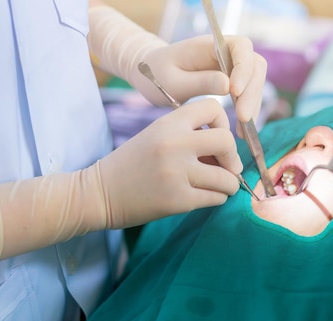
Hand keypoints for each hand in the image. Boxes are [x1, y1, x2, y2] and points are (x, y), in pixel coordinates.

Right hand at [95, 98, 242, 228]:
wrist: (99, 193)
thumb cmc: (132, 164)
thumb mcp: (156, 136)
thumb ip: (189, 135)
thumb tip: (230, 150)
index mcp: (168, 124)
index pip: (214, 107)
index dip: (223, 123)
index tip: (217, 139)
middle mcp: (174, 145)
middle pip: (227, 141)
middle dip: (233, 157)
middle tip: (227, 167)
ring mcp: (177, 173)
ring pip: (228, 177)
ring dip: (229, 183)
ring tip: (220, 186)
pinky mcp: (178, 200)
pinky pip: (217, 198)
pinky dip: (218, 198)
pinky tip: (206, 196)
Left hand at [134, 35, 266, 125]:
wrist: (151, 75)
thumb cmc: (157, 74)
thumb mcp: (172, 81)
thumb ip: (199, 82)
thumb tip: (228, 85)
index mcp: (210, 44)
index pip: (241, 47)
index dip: (243, 68)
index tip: (234, 92)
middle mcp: (226, 53)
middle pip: (254, 66)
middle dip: (252, 93)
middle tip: (243, 118)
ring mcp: (232, 67)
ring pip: (255, 82)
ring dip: (253, 106)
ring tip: (242, 132)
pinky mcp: (233, 82)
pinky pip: (248, 95)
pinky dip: (248, 112)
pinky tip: (241, 131)